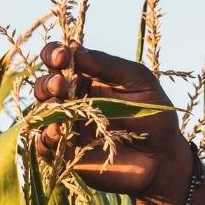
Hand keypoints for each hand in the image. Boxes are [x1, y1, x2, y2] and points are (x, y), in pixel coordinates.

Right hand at [33, 43, 188, 198]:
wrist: (163, 157)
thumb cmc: (155, 115)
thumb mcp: (138, 81)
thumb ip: (107, 65)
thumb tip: (74, 47)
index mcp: (88, 77)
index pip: (60, 59)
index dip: (54, 53)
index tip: (63, 56)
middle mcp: (73, 100)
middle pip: (45, 84)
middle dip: (48, 82)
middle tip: (61, 84)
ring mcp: (68, 127)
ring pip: (41, 112)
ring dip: (45, 106)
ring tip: (58, 103)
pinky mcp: (67, 154)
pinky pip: (45, 145)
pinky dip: (45, 137)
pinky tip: (57, 131)